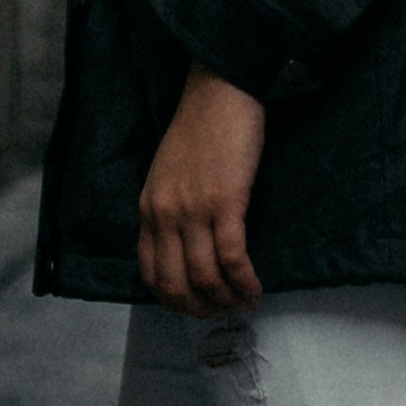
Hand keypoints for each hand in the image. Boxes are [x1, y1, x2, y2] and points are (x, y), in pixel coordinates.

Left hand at [137, 67, 266, 312]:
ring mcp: (194, 210)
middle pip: (176, 284)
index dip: (173, 301)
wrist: (220, 90)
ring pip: (206, 278)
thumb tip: (183, 250)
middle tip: (222, 314)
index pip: (150, 274)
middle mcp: (165, 215)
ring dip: (227, 301)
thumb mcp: (167, 173)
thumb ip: (168, 209)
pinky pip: (233, 259)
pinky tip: (256, 289)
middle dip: (200, 310)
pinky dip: (245, 283)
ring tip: (244, 304)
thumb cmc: (199, 128)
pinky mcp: (226, 203)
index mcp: (149, 208)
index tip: (195, 307)